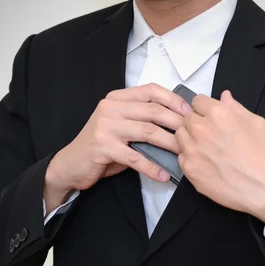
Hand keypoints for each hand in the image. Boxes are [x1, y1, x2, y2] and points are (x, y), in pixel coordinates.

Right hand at [44, 83, 188, 213]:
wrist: (70, 164)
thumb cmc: (101, 146)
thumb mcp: (120, 125)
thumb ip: (140, 119)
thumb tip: (176, 122)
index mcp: (117, 98)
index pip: (150, 90)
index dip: (173, 99)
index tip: (190, 111)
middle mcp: (111, 108)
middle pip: (153, 111)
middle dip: (177, 122)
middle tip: (193, 134)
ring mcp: (106, 127)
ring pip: (148, 131)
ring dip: (169, 143)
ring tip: (184, 153)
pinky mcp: (103, 147)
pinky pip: (135, 157)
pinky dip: (152, 167)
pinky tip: (163, 175)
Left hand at [175, 90, 264, 230]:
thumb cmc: (264, 155)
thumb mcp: (256, 123)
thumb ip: (236, 107)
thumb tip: (224, 96)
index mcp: (218, 113)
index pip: (197, 101)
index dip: (205, 109)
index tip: (210, 117)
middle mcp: (201, 129)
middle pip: (186, 118)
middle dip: (196, 123)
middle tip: (211, 135)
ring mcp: (192, 150)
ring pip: (180, 136)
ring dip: (190, 139)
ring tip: (207, 149)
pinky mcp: (189, 169)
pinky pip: (181, 157)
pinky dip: (190, 158)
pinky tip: (206, 163)